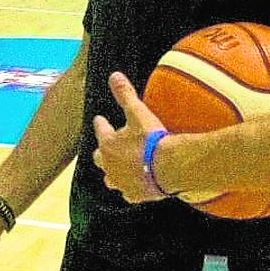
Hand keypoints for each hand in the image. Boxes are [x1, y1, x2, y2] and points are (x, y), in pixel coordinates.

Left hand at [92, 72, 170, 203]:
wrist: (170, 167)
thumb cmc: (152, 139)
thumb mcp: (138, 112)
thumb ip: (125, 94)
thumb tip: (114, 75)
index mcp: (107, 144)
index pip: (100, 130)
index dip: (101, 124)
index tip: (100, 119)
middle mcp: (110, 165)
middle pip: (100, 158)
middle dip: (102, 151)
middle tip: (105, 147)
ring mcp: (121, 182)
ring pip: (110, 178)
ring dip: (113, 173)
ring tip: (116, 170)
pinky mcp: (135, 195)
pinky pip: (128, 194)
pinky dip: (129, 189)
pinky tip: (132, 188)